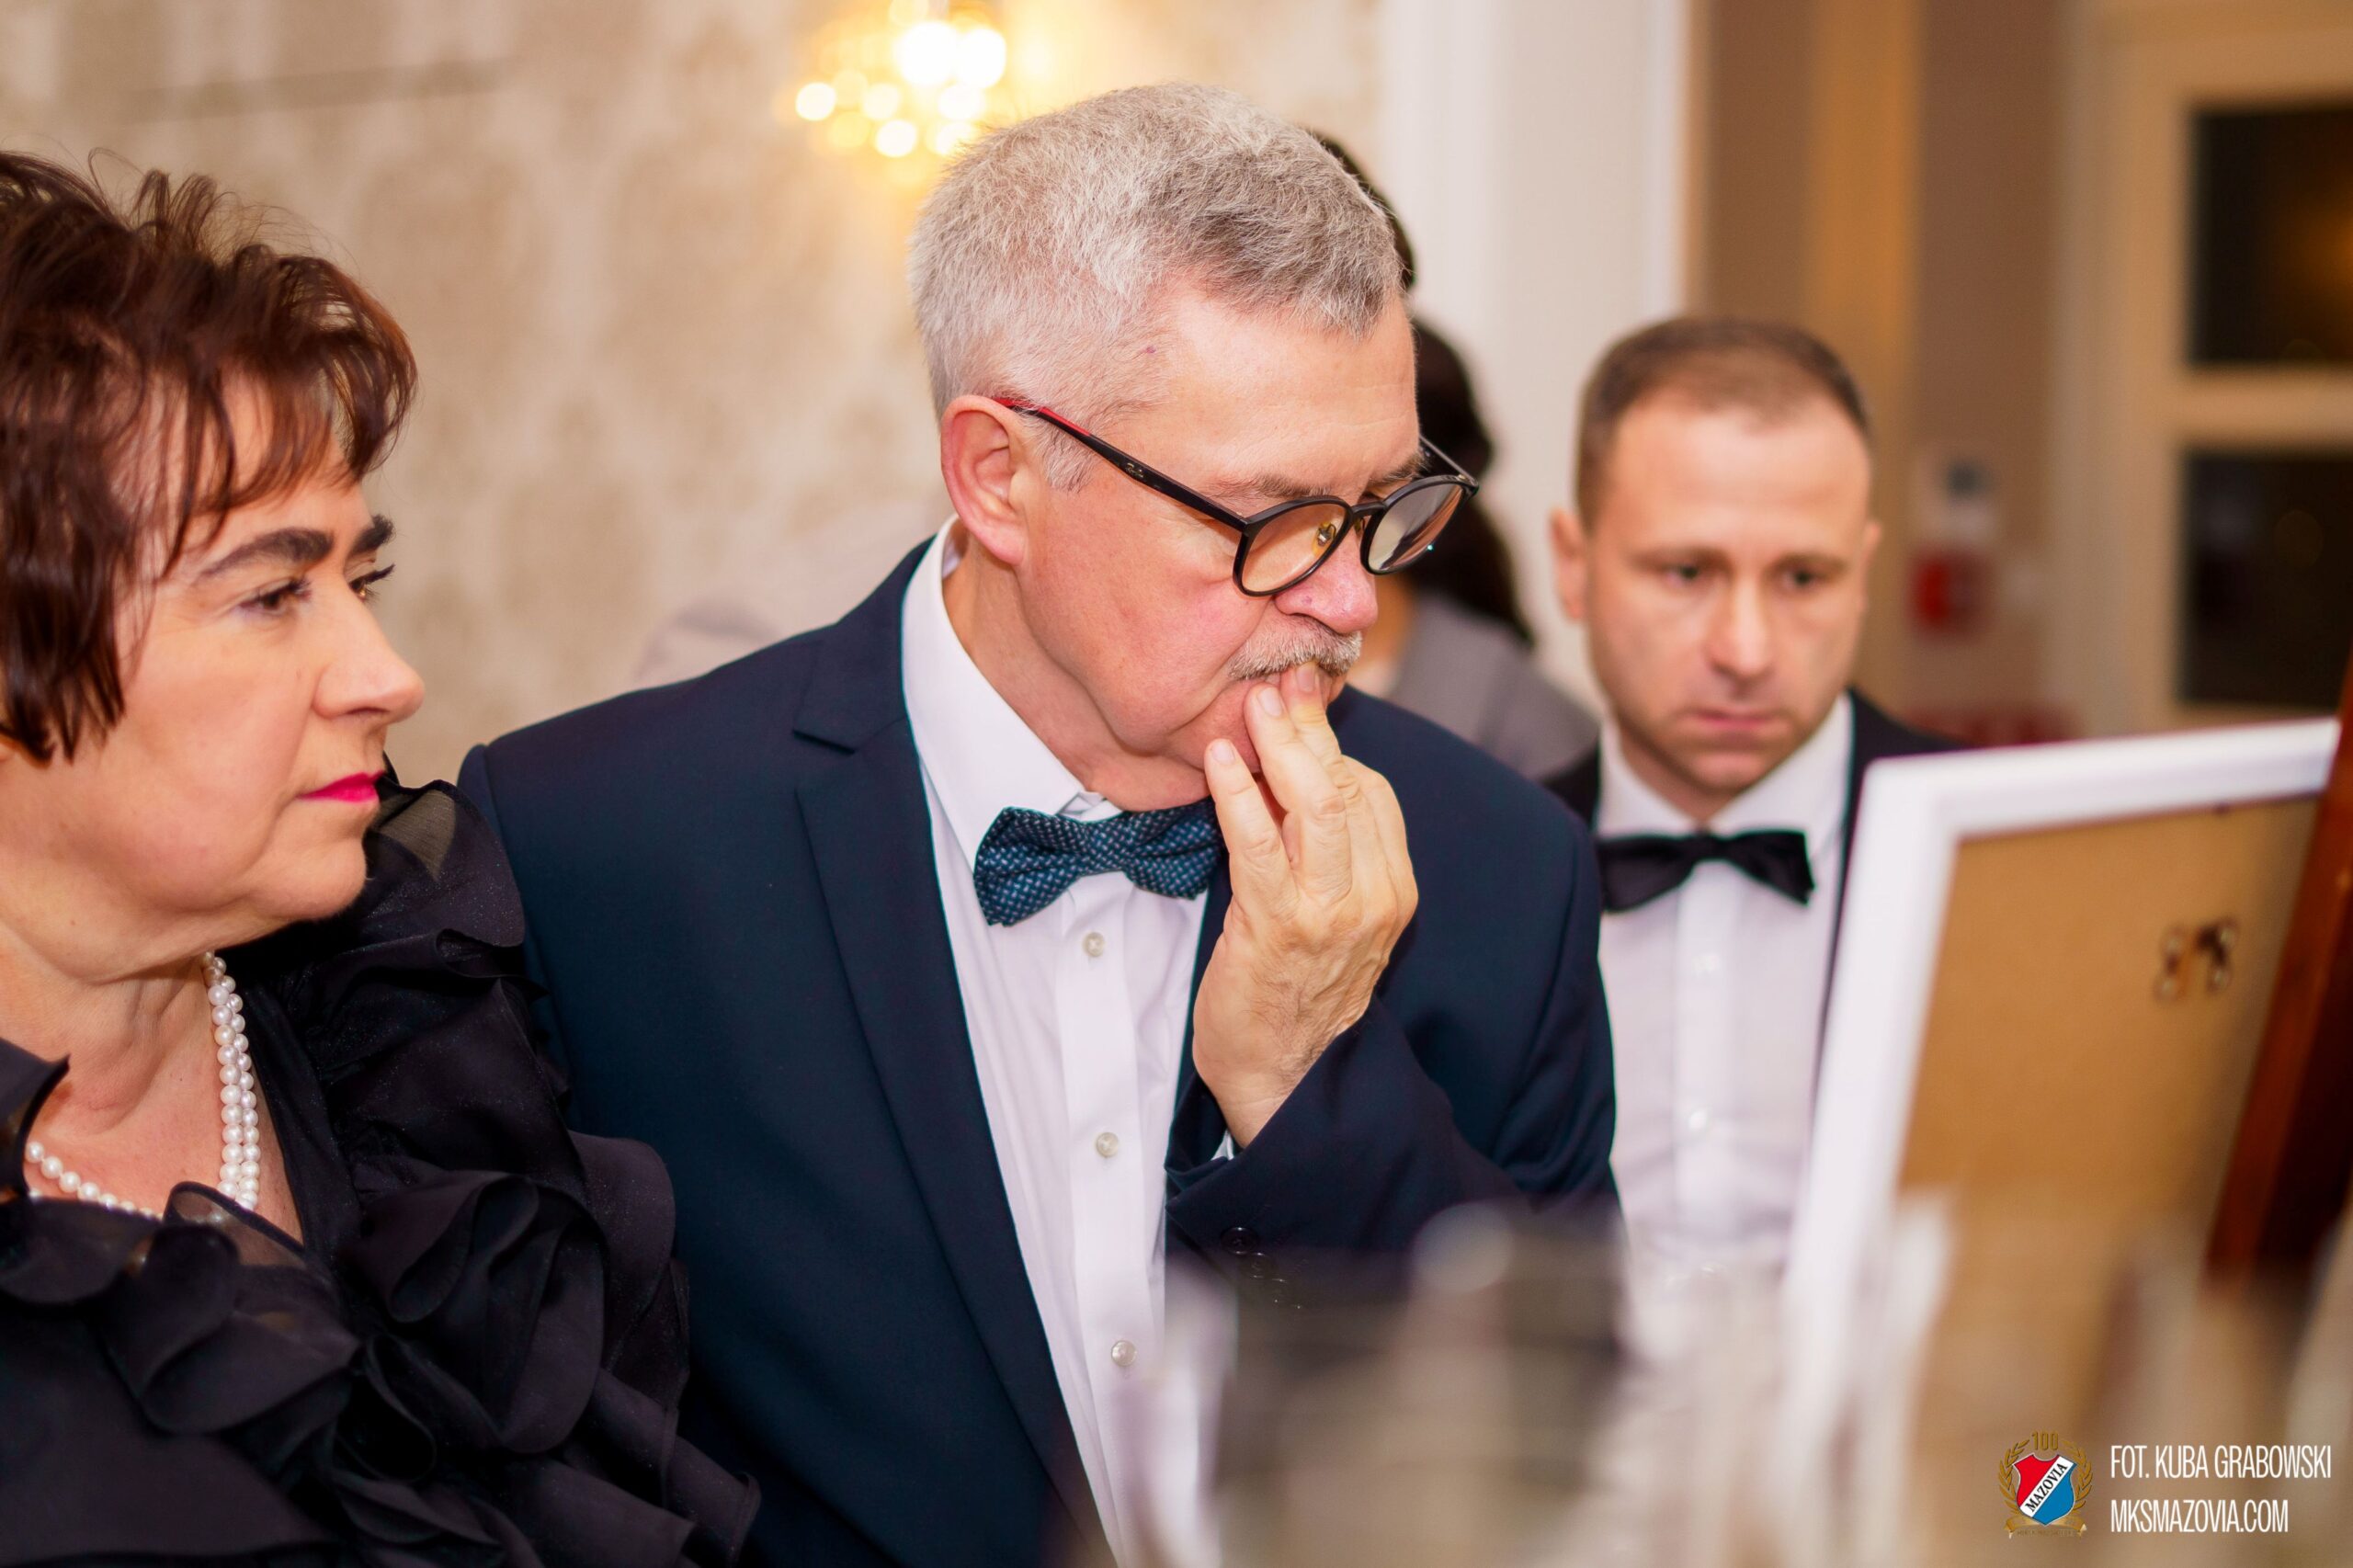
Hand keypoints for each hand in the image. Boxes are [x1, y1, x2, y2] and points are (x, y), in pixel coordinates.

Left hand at [1192, 663, 1417, 1145]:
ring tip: (1251, 705)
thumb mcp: (1332, 914)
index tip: (1298, 697)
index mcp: (1393, 888)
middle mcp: (1374, 896)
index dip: (1332, 740)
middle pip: (1349, 786)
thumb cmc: (1294, 990)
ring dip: (1280, 746)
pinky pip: (1261, 846)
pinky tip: (1218, 761)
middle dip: (1309, 726)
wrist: (1283, 1077)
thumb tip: (1296, 771)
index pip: (1371, 791)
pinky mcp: (1281, 928)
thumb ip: (1325, 850)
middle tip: (1275, 681)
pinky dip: (1239, 795)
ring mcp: (1333, 914)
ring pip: (1319, 805)